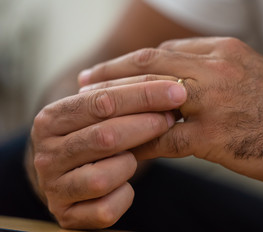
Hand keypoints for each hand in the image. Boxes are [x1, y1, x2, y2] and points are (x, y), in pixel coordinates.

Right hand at [27, 80, 186, 228]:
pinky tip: (125, 185)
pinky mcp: (67, 216)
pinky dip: (123, 197)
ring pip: (103, 177)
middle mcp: (45, 154)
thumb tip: (169, 86)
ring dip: (129, 165)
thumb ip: (121, 97)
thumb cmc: (93, 135)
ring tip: (135, 156)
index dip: (143, 95)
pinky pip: (105, 210)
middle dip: (145, 126)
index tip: (177, 91)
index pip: (102, 101)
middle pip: (104, 136)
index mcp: (50, 120)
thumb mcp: (98, 114)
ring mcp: (53, 187)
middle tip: (172, 118)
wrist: (71, 175)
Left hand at [78, 37, 262, 187]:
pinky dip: (141, 144)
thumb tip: (229, 70)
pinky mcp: (216, 136)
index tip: (113, 72)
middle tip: (84, 84)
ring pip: (148, 97)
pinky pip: (164, 138)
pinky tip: (127, 152)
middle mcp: (215, 69)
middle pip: (147, 65)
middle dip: (111, 75)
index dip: (134, 63)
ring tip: (92, 116)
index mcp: (225, 52)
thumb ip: (241, 69)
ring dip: (116, 108)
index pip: (165, 52)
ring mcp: (213, 102)